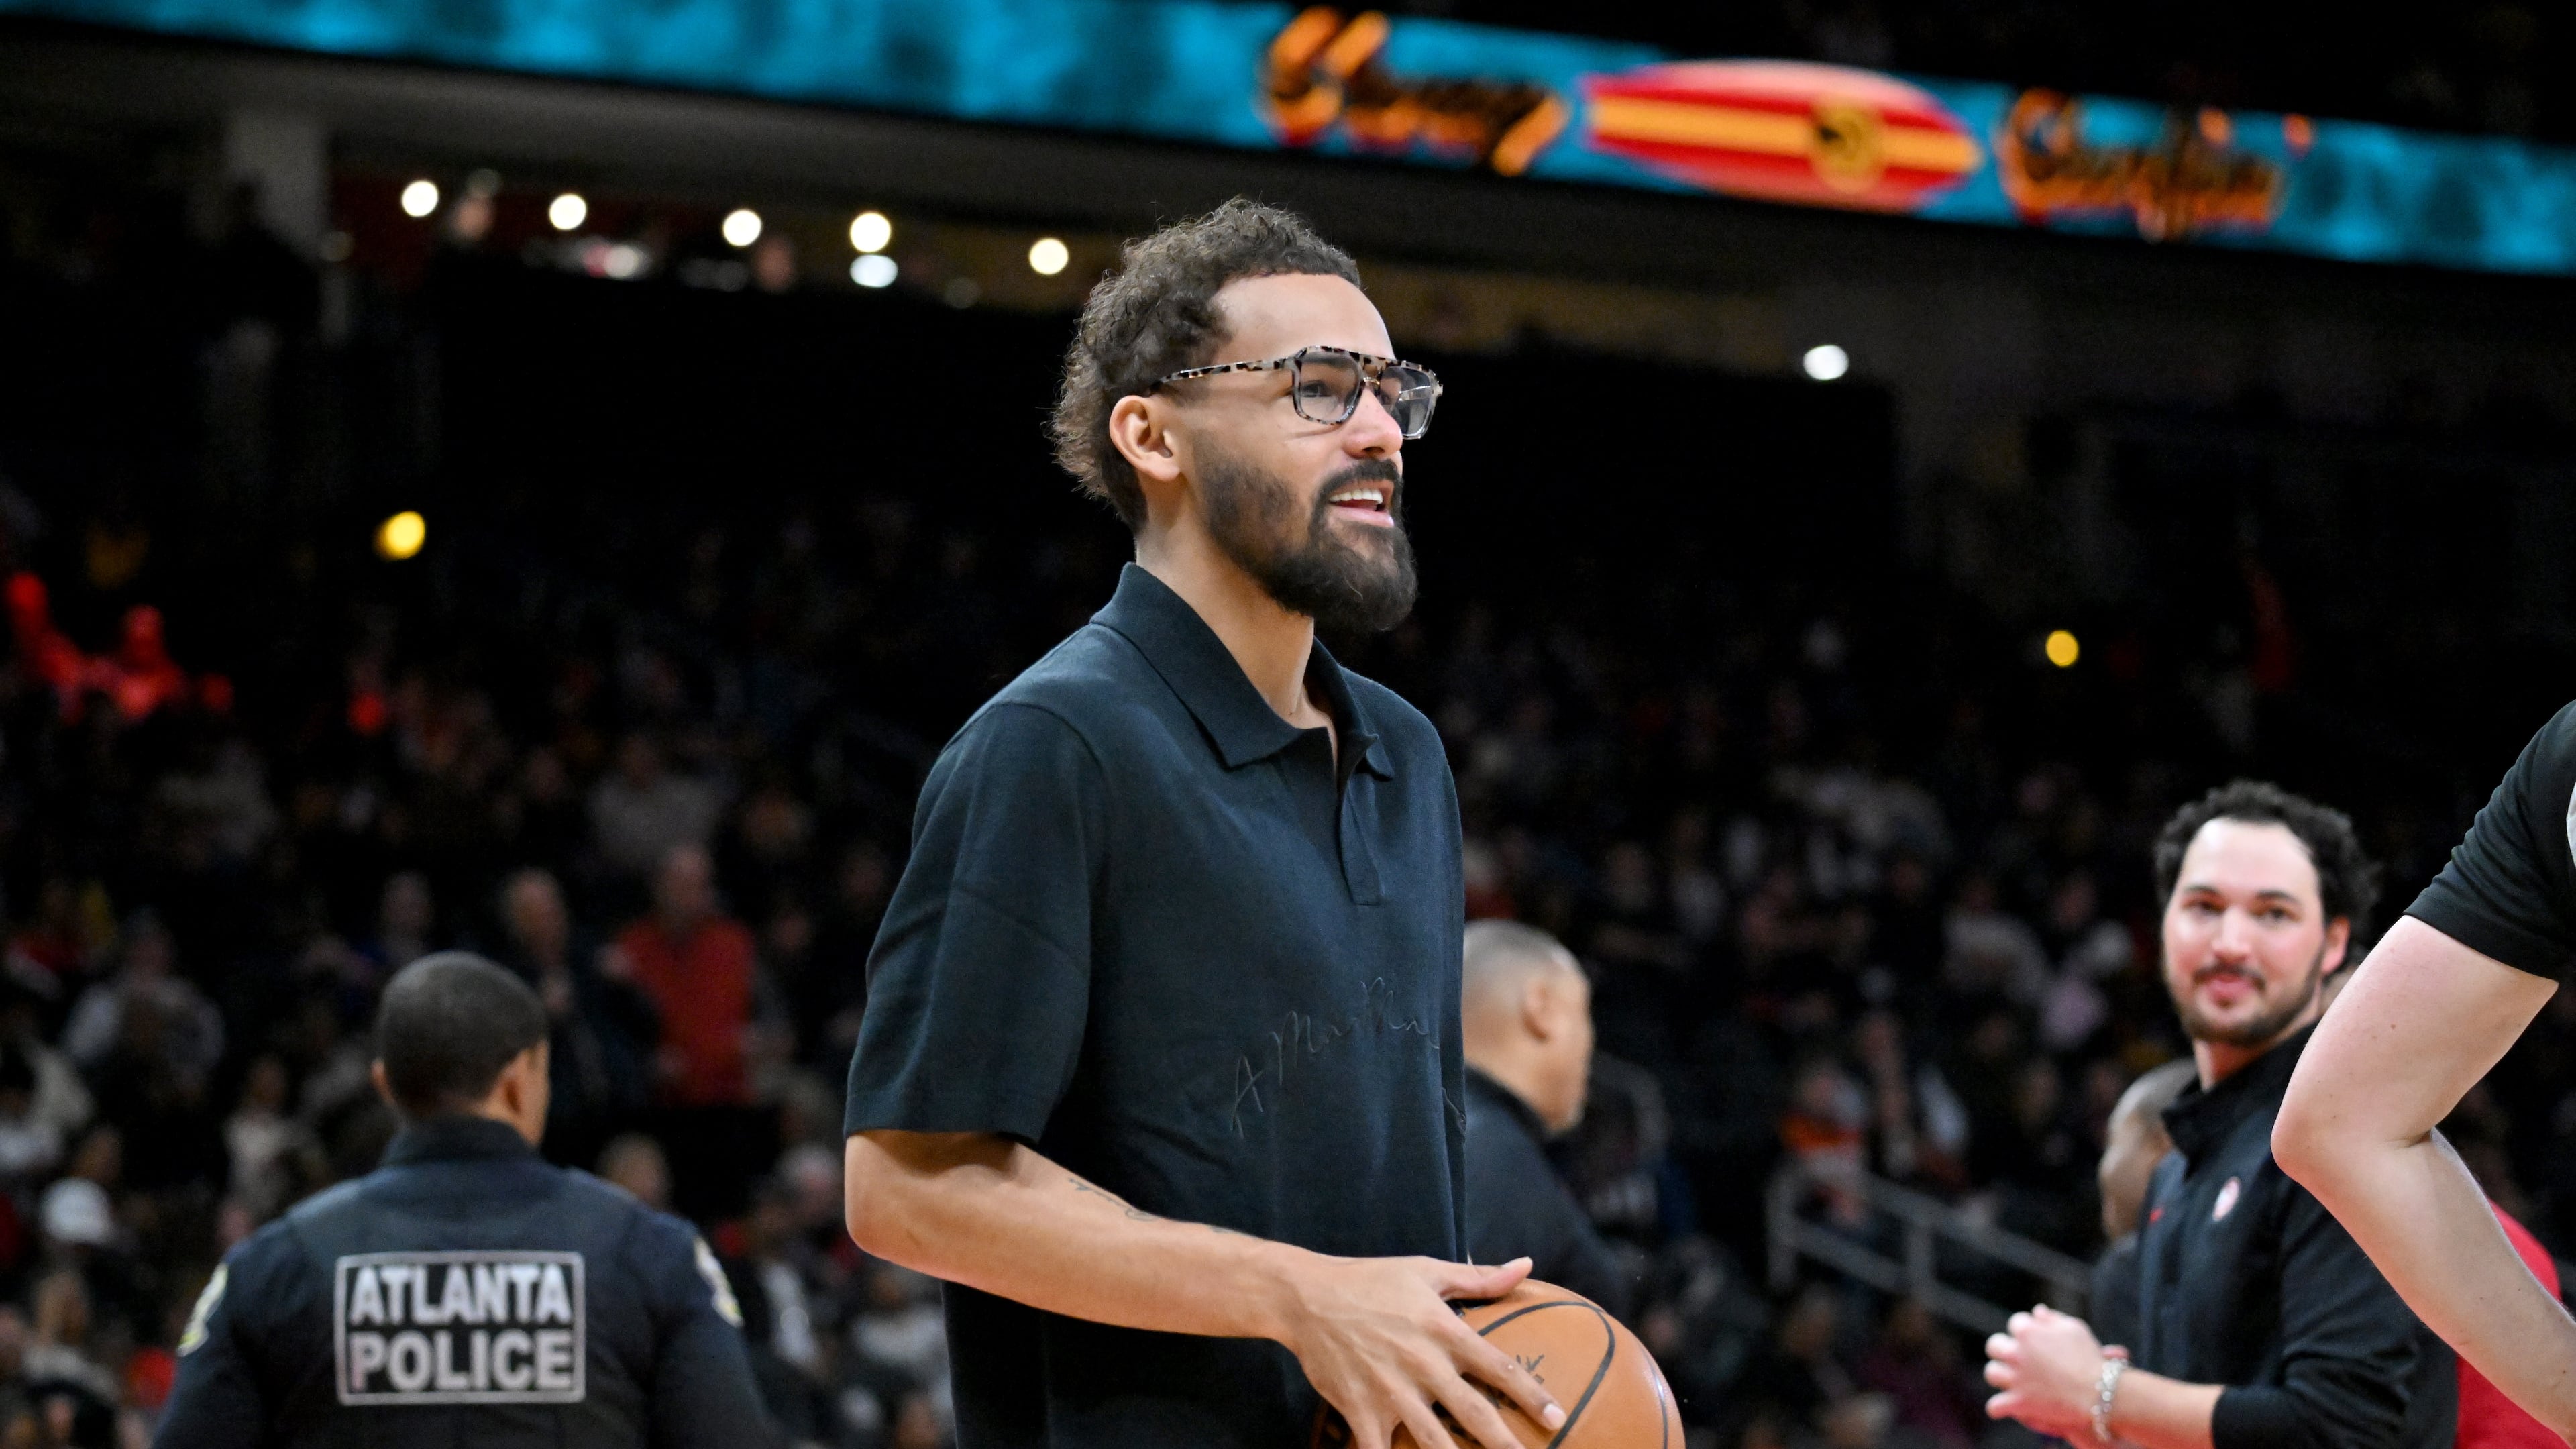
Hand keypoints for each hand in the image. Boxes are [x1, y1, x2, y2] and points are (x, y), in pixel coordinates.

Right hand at [1277, 1254, 1565, 1448]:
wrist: (1306, 1297)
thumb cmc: (1371, 1280)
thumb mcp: (1427, 1271)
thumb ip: (1480, 1277)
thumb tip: (1526, 1266)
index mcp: (1443, 1329)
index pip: (1498, 1366)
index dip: (1531, 1394)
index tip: (1556, 1417)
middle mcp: (1421, 1363)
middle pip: (1473, 1413)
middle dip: (1505, 1442)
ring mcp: (1390, 1390)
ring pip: (1433, 1439)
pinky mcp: (1360, 1410)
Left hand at [1983, 1303, 2106, 1440]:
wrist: (2100, 1392)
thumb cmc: (2091, 1358)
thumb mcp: (2075, 1329)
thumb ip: (2053, 1318)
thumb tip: (2037, 1312)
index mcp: (2027, 1331)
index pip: (2015, 1324)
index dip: (2025, 1332)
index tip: (2034, 1341)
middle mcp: (2015, 1352)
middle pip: (1994, 1346)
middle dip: (2003, 1350)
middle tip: (2015, 1359)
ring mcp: (2015, 1378)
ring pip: (1991, 1373)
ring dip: (1999, 1376)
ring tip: (2010, 1381)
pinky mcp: (2018, 1402)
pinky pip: (1994, 1406)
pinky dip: (1999, 1408)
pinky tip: (2006, 1406)